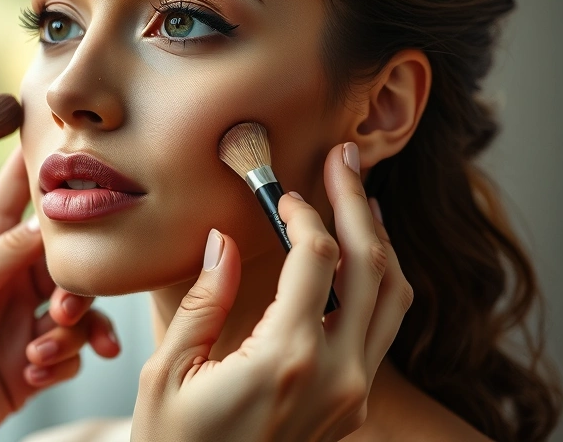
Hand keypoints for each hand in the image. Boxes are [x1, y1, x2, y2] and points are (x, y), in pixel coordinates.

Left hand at [0, 146, 120, 440]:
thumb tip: (37, 221)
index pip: (19, 194)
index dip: (43, 169)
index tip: (70, 147)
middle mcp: (11, 277)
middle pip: (67, 258)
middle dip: (75, 284)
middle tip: (61, 308)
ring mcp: (26, 317)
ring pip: (79, 308)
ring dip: (71, 331)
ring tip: (39, 350)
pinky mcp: (37, 358)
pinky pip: (73, 351)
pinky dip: (61, 363)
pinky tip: (33, 372)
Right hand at [132, 143, 413, 441]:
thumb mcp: (170, 372)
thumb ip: (204, 301)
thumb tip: (223, 241)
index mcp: (285, 360)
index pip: (318, 258)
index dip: (304, 210)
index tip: (279, 189)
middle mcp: (335, 375)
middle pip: (373, 269)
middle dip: (360, 204)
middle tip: (346, 158)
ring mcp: (351, 394)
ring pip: (393, 299)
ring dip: (379, 241)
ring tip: (359, 198)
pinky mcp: (351, 404)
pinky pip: (381, 328)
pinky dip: (376, 282)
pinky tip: (354, 257)